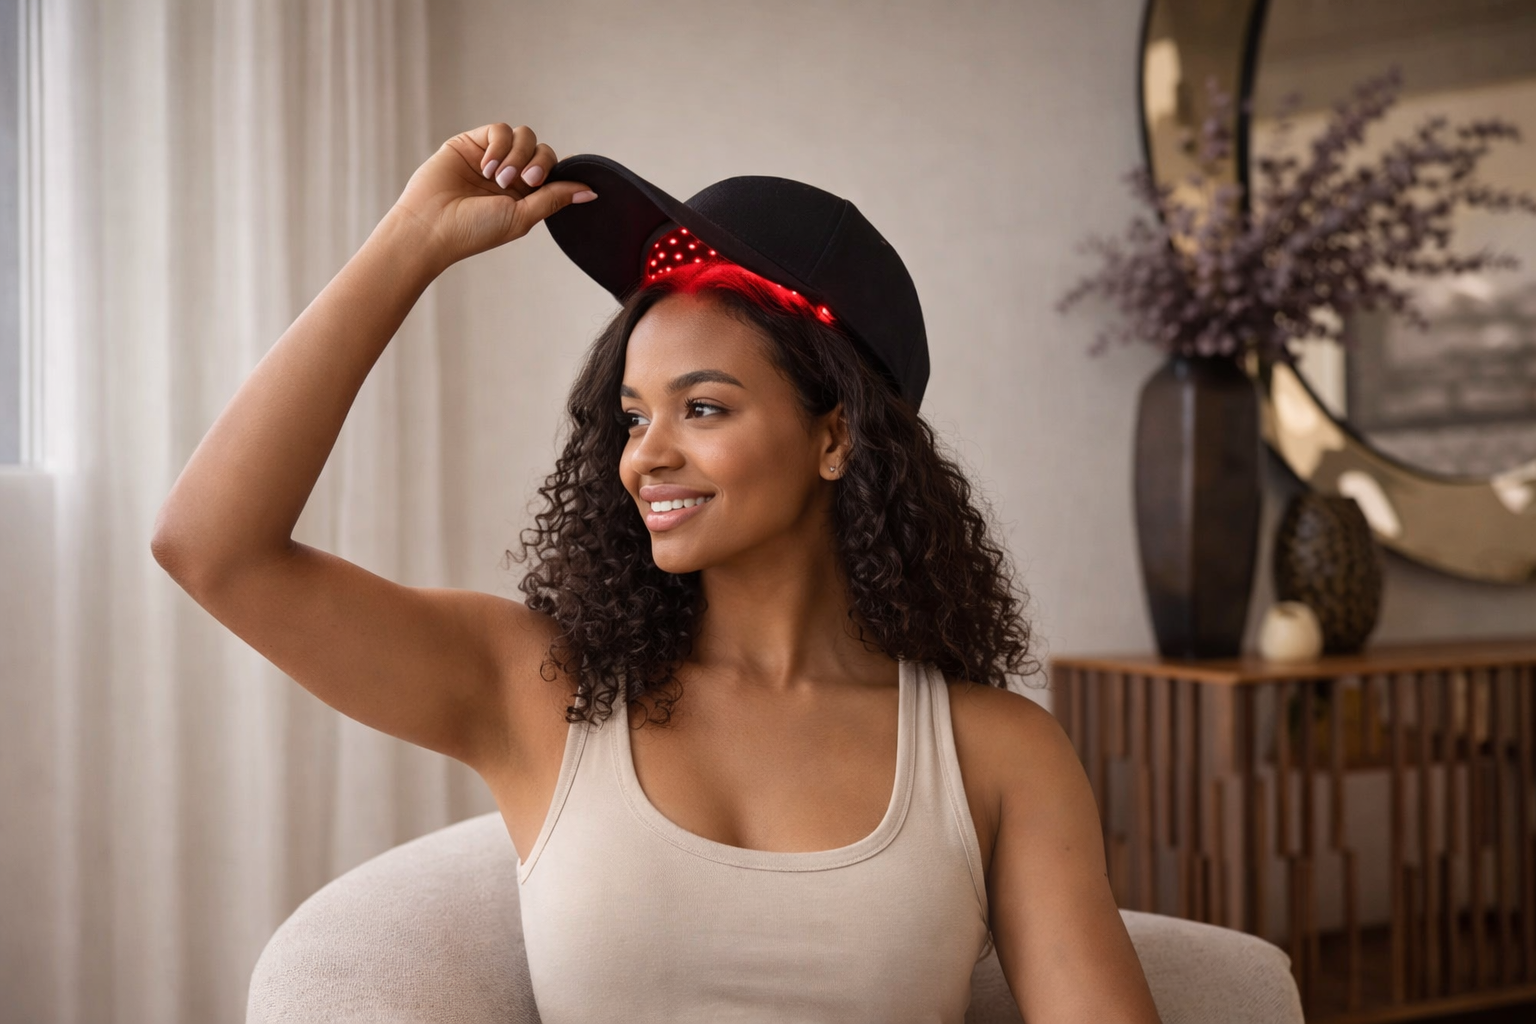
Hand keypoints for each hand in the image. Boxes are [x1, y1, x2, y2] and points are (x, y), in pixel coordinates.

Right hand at [388, 122, 595, 269]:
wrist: (432, 226)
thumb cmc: (475, 230)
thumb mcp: (522, 217)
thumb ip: (554, 199)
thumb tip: (591, 191)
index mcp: (525, 195)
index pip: (553, 170)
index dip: (553, 171)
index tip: (540, 184)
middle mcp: (510, 174)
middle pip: (542, 150)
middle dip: (538, 163)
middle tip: (524, 181)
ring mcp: (491, 157)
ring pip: (523, 136)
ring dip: (517, 155)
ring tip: (499, 178)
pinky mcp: (471, 143)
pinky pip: (499, 130)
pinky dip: (499, 145)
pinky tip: (487, 167)